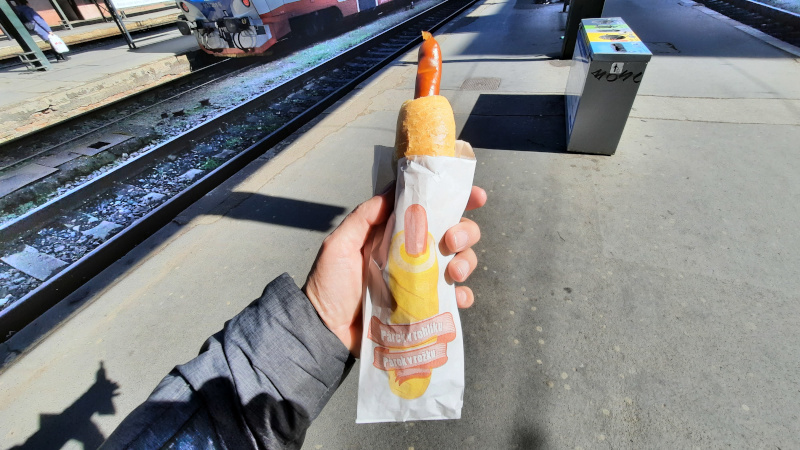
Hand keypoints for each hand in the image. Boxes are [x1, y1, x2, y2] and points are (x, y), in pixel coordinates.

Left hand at [303, 186, 486, 356]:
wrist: (325, 331)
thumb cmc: (328, 285)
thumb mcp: (339, 245)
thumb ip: (364, 218)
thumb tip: (392, 192)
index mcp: (395, 234)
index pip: (429, 210)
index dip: (456, 201)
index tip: (477, 197)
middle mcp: (413, 254)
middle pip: (454, 234)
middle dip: (465, 232)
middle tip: (452, 241)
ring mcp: (422, 281)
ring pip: (461, 262)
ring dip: (467, 262)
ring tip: (454, 272)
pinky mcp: (425, 308)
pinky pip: (455, 299)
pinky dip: (464, 295)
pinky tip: (457, 297)